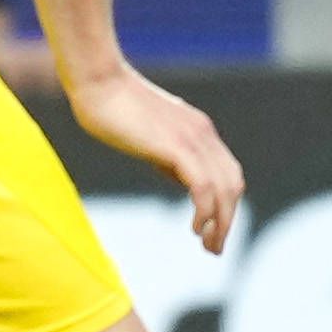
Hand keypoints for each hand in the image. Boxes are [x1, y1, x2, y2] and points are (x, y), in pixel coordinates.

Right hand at [71, 54, 243, 255]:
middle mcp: (203, 133)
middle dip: (227, 220)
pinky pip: (203, 186)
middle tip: (214, 249)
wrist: (99, 83)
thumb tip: (181, 180)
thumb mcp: (150, 137)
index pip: (227, 173)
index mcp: (199, 130)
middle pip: (232, 184)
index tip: (213, 231)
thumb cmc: (114, 108)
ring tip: (209, 246)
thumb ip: (168, 157)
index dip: (226, 204)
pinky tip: (195, 228)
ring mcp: (193, 138)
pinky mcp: (177, 146)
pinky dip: (205, 211)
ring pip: (223, 189)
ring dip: (220, 223)